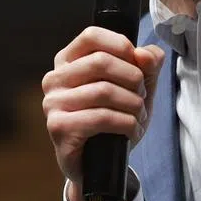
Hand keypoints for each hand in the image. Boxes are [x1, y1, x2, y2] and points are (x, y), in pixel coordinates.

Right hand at [42, 26, 165, 200]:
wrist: (99, 165)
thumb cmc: (115, 118)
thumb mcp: (137, 88)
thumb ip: (147, 65)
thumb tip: (145, 54)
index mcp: (68, 61)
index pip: (91, 36)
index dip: (121, 45)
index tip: (138, 63)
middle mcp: (55, 79)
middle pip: (101, 62)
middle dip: (133, 79)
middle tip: (142, 96)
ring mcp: (53, 103)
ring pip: (104, 91)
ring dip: (132, 104)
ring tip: (139, 115)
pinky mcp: (58, 128)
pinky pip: (100, 117)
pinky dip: (125, 122)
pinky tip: (131, 129)